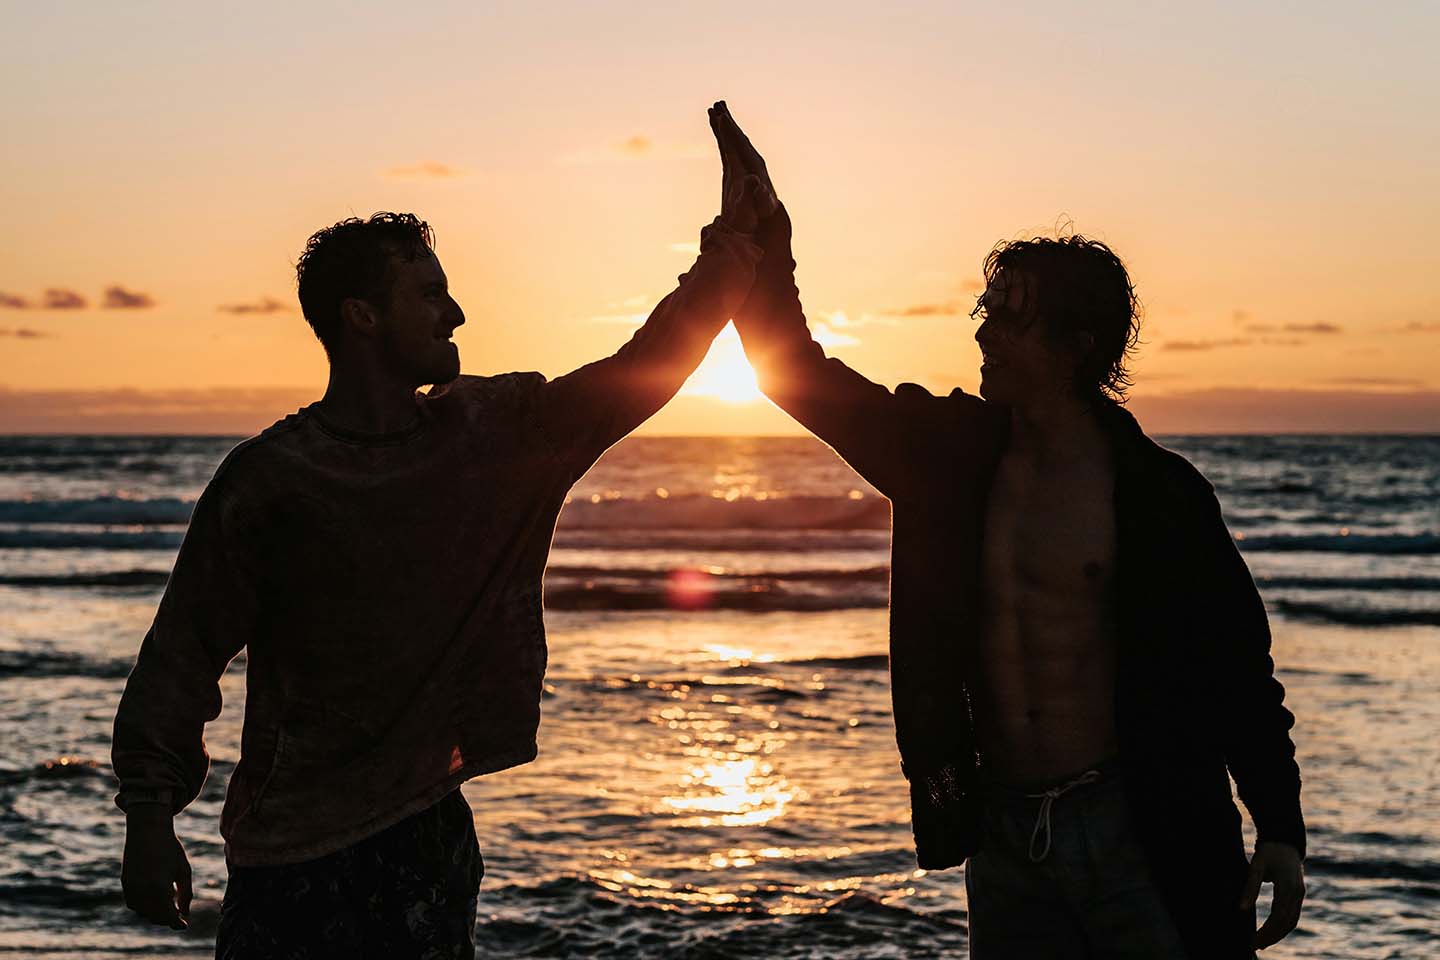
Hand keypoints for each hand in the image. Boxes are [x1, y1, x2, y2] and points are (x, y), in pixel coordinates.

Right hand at [122, 806, 192, 929]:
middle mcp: (142, 891)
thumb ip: (185, 894)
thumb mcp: (184, 870)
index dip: (177, 923)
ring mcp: (130, 888)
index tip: (184, 925)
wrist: (147, 830)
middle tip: (179, 914)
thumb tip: (185, 914)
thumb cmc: (170, 849)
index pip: (168, 916)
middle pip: (156, 917)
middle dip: (168, 918)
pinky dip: (145, 906)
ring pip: (143, 912)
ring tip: (168, 903)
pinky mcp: (124, 884)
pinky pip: (134, 904)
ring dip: (156, 913)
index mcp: (159, 888)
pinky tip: (156, 897)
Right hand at [709, 101, 778, 232]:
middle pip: (738, 136)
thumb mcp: (762, 204)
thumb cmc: (764, 209)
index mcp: (755, 165)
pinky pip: (730, 144)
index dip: (731, 131)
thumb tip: (755, 182)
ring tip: (715, 108)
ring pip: (734, 137)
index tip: (722, 117)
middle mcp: (752, 158)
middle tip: (718, 104)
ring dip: (725, 123)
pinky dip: (723, 133)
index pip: (741, 144)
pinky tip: (716, 125)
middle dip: (728, 121)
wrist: (767, 212)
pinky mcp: (740, 163)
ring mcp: (746, 159)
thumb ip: (759, 194)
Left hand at [1239, 840, 1304, 949]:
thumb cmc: (1267, 852)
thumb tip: (1241, 909)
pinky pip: (1293, 915)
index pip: (1278, 917)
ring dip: (1278, 934)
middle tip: (1254, 946)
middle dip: (1271, 937)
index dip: (1266, 932)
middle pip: (1286, 923)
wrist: (1284, 839)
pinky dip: (1283, 926)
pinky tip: (1271, 932)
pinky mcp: (1298, 894)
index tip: (1252, 940)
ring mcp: (1300, 894)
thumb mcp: (1255, 866)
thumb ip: (1249, 887)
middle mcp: (1297, 893)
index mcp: (1288, 887)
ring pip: (1292, 921)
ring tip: (1261, 943)